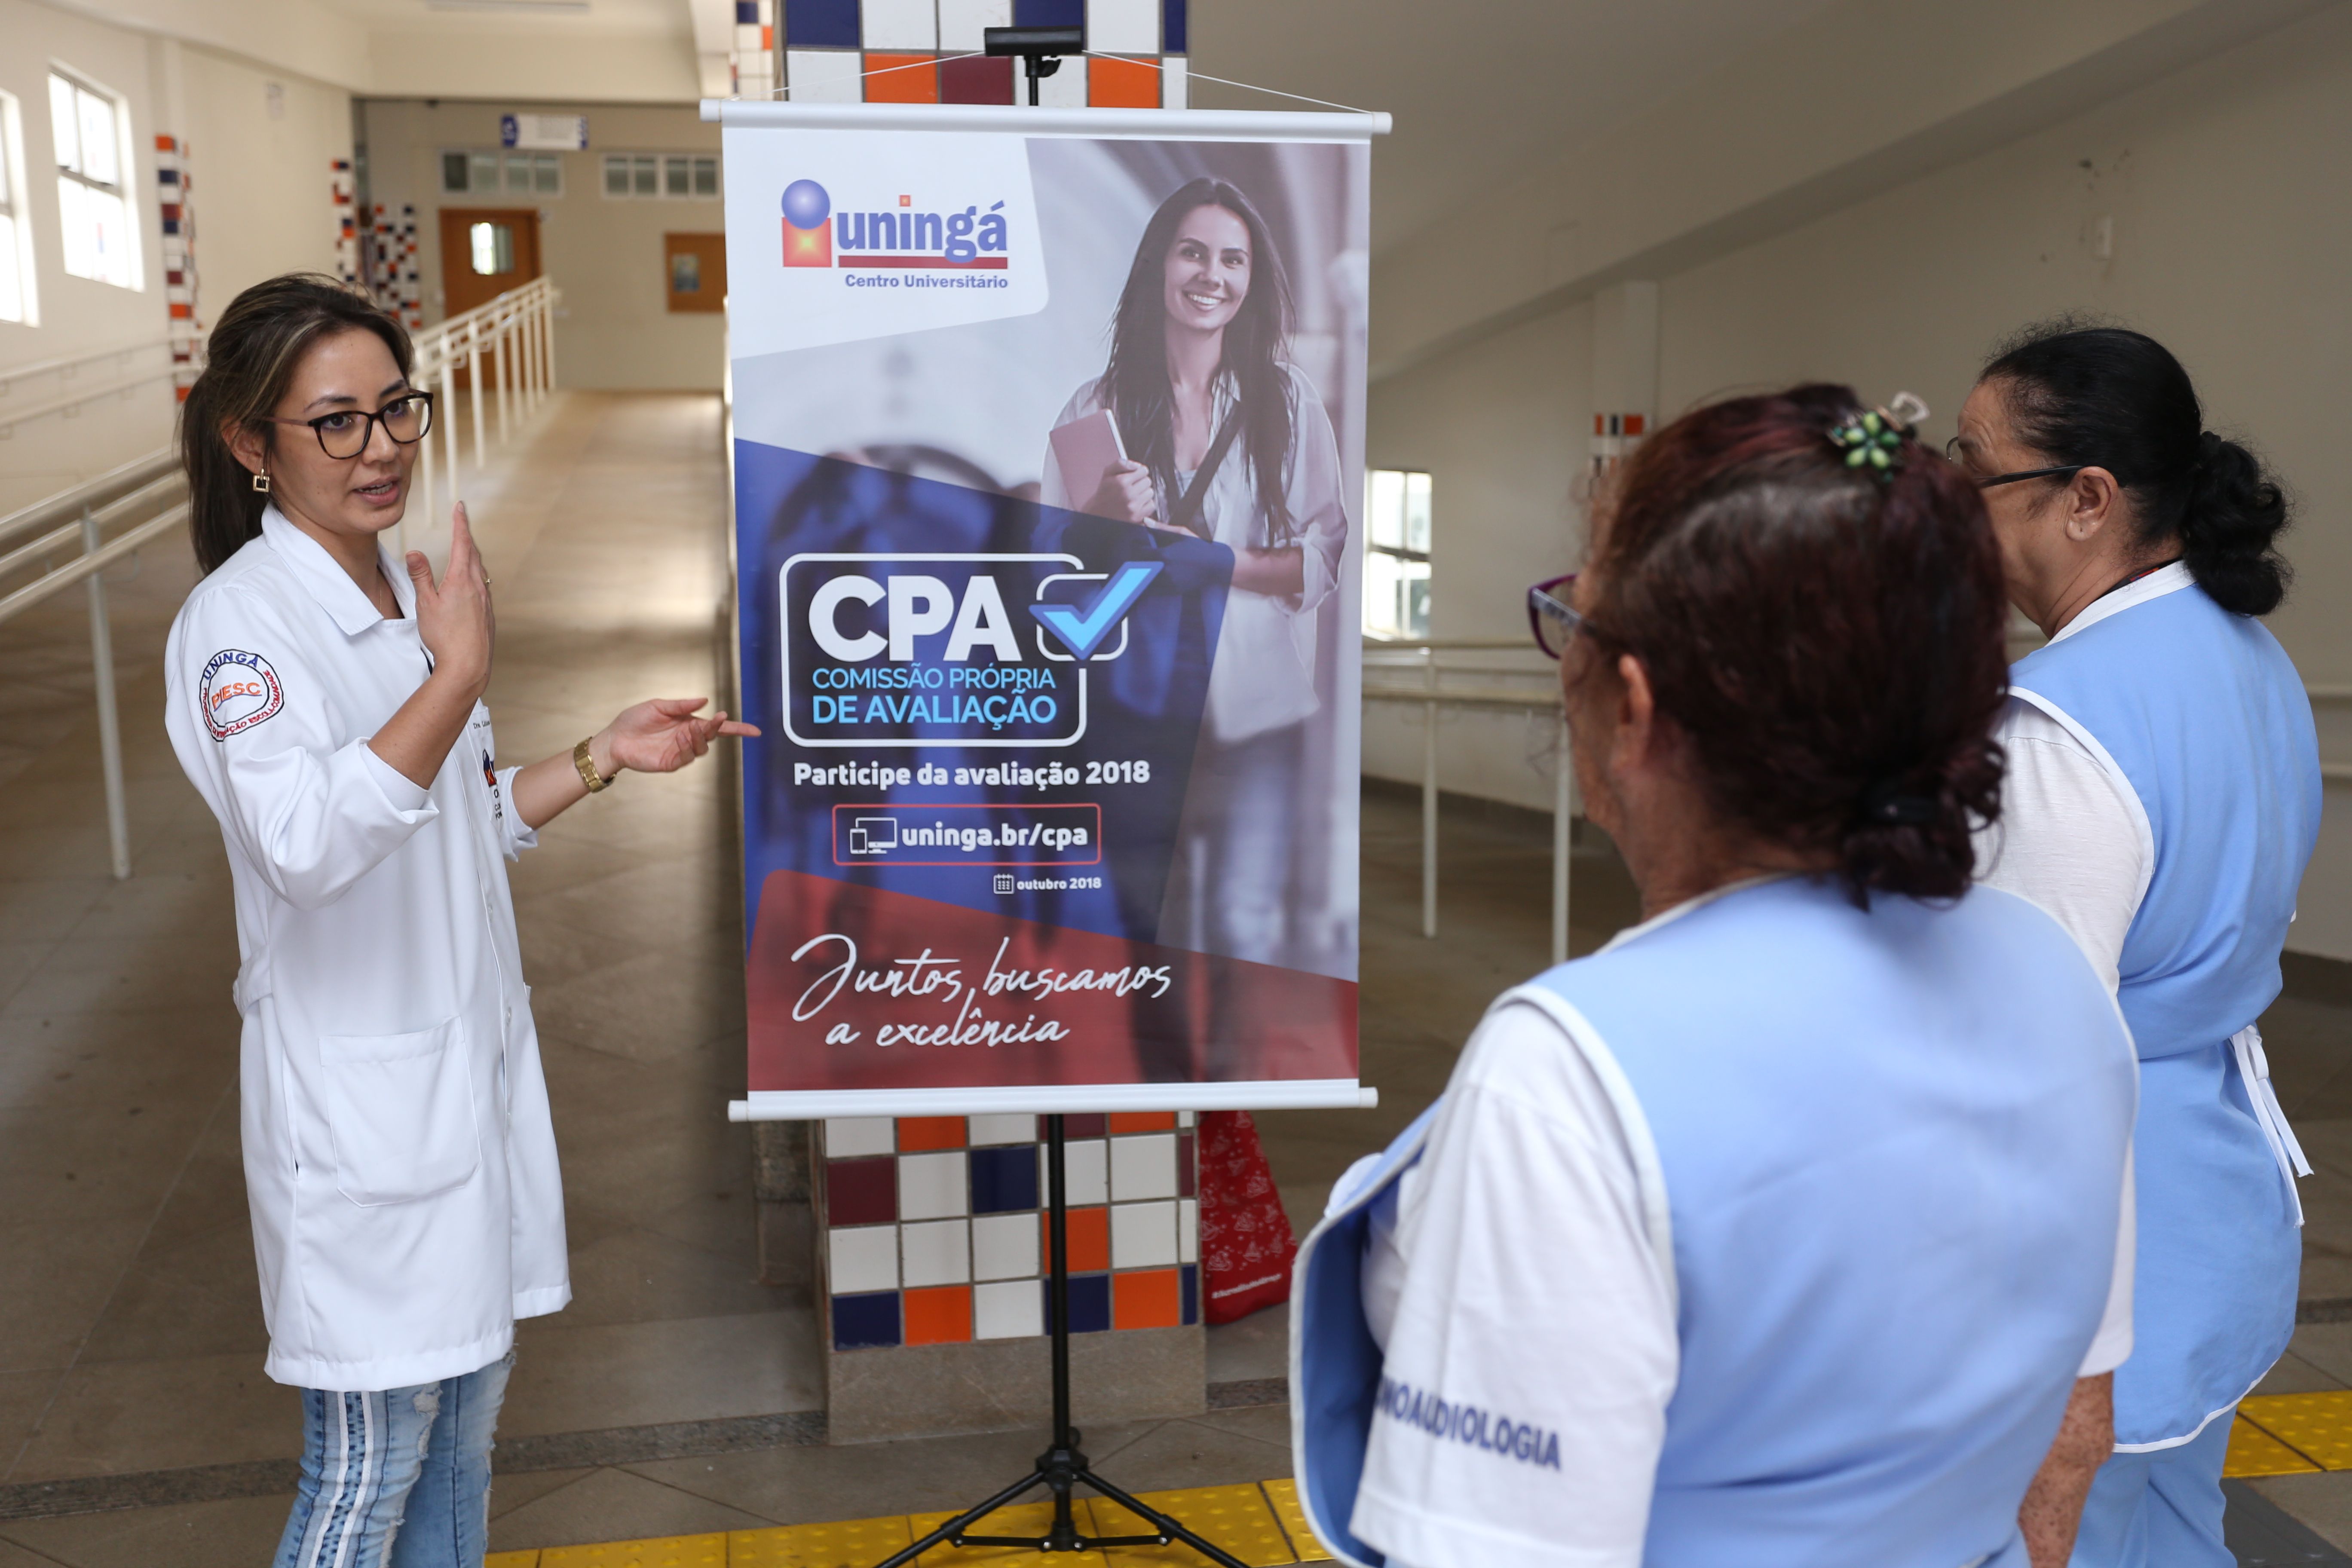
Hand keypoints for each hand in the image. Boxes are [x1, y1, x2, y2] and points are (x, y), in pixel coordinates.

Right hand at [407, 502, 492, 697]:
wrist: (469, 666)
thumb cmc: (445, 637)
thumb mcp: (425, 604)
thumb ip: (420, 576)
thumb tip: (415, 552)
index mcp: (462, 580)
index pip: (463, 543)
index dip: (460, 523)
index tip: (460, 506)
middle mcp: (479, 587)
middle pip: (474, 554)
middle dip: (467, 536)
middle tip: (462, 521)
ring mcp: (486, 601)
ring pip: (481, 571)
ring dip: (473, 556)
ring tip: (467, 548)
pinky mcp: (488, 614)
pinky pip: (484, 587)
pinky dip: (477, 576)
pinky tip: (473, 583)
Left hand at [594, 698, 759, 776]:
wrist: (615, 738)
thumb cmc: (634, 720)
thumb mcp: (658, 706)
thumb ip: (682, 705)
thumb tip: (705, 700)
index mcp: (688, 723)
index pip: (717, 727)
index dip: (736, 729)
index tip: (754, 731)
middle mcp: (687, 738)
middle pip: (713, 736)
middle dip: (718, 728)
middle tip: (718, 720)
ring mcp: (680, 751)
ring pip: (702, 748)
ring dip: (701, 738)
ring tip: (692, 728)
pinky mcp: (671, 763)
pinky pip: (687, 757)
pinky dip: (687, 748)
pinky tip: (680, 739)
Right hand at [1085, 460, 1158, 526]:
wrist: (1099, 513)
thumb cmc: (1105, 492)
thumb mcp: (1108, 473)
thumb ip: (1121, 463)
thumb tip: (1137, 466)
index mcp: (1121, 482)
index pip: (1143, 471)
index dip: (1138, 472)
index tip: (1133, 477)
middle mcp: (1128, 494)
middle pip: (1148, 481)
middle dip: (1141, 482)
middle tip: (1131, 487)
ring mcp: (1133, 506)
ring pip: (1150, 492)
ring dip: (1144, 493)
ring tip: (1133, 496)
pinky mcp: (1137, 517)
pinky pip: (1151, 505)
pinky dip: (1145, 504)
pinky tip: (1136, 504)